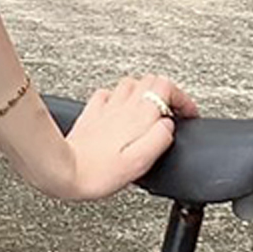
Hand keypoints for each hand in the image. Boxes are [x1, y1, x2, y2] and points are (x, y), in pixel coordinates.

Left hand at [62, 74, 200, 201]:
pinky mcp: (90, 114)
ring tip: (150, 111)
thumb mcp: (142, 161)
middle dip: (166, 93)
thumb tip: (169, 125)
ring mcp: (105, 108)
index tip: (188, 114)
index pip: (166, 86)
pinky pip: (107, 95)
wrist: (64, 170)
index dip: (182, 99)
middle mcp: (122, 106)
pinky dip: (119, 98)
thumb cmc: (100, 171)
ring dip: (144, 93)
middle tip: (172, 112)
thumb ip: (160, 138)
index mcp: (138, 115)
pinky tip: (120, 111)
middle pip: (150, 80)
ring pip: (129, 84)